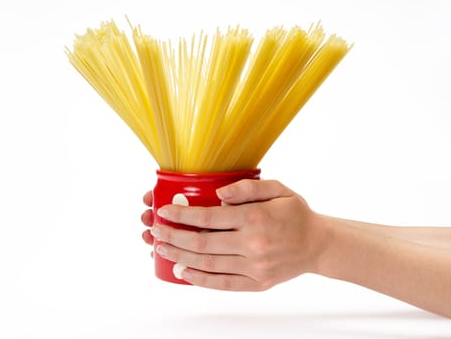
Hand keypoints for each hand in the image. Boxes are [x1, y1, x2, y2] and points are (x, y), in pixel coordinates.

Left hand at [141, 179, 327, 290]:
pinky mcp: (257, 283)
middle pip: (202, 243)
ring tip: (161, 249)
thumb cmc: (295, 213)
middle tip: (154, 231)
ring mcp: (255, 267)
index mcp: (255, 218)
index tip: (164, 211)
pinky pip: (223, 284)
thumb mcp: (277, 189)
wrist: (318, 244)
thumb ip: (248, 188)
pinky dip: (200, 280)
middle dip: (172, 236)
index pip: (208, 217)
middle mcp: (253, 244)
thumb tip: (219, 194)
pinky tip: (183, 272)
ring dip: (180, 257)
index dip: (182, 214)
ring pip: (208, 264)